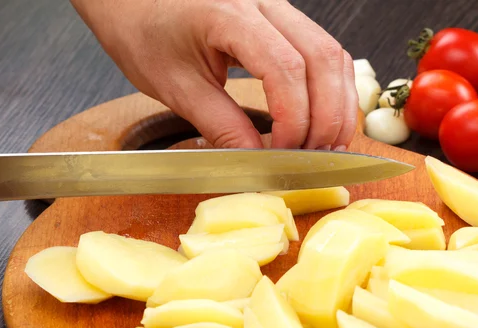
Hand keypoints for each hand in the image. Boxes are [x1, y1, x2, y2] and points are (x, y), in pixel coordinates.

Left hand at [71, 0, 357, 149]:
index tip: (283, 154)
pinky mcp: (278, 18)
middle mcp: (263, 2)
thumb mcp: (176, 86)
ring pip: (330, 52)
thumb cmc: (142, 32)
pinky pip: (320, 49)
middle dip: (326, 115)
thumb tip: (256, 160)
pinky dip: (327, 87)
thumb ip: (220, 125)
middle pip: (322, 57)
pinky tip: (321, 114)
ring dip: (335, 102)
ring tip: (324, 142)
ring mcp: (275, 6)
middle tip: (315, 155)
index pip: (285, 68)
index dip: (293, 119)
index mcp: (229, 15)